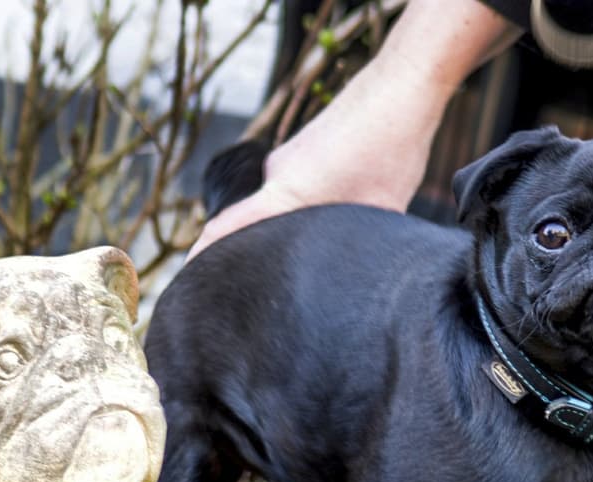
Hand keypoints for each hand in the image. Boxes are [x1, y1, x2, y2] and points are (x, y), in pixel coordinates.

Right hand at [187, 0, 518, 258]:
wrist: (402, 86)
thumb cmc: (391, 146)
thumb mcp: (379, 210)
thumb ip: (355, 242)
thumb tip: (352, 273)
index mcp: (285, 193)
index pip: (226, 229)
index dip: (205, 256)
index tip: (191, 278)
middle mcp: (275, 174)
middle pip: (251, 222)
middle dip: (255, 251)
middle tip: (266, 284)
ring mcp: (287, 159)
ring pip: (279, 205)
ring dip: (291, 227)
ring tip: (316, 250)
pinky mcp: (304, 150)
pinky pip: (295, 186)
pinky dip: (307, 204)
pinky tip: (340, 212)